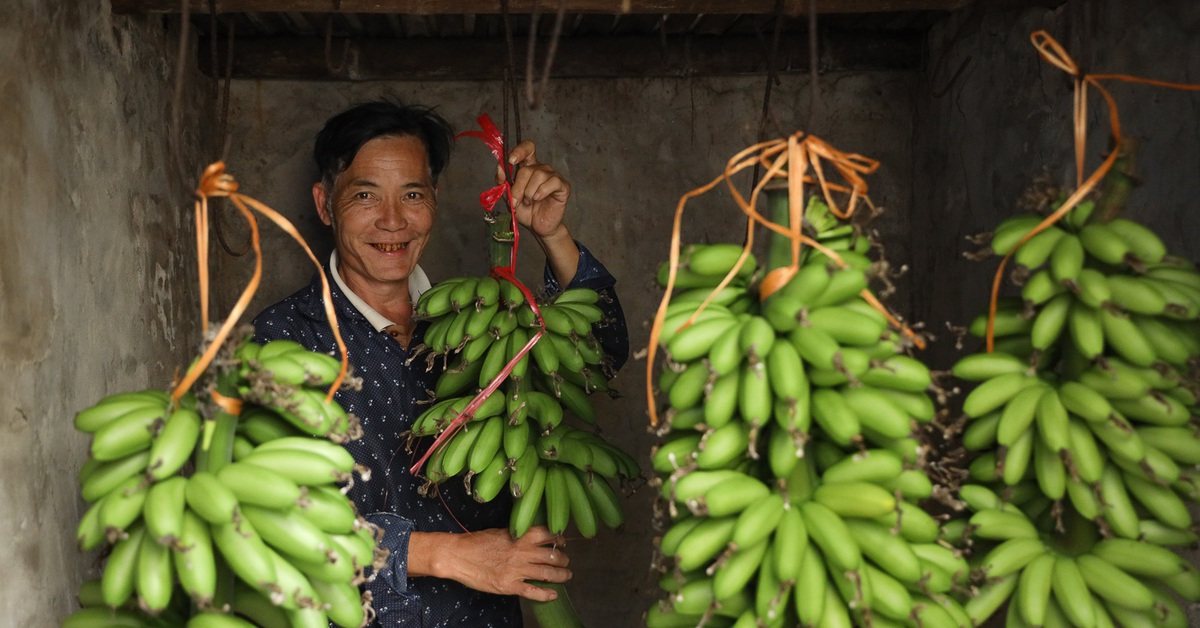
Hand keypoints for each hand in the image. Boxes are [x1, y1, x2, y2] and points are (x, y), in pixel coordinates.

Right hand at [432, 527, 570, 601]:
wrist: (458, 555)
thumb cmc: (476, 542)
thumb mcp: (500, 532)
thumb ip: (518, 535)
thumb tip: (532, 537)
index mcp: (520, 537)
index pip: (547, 535)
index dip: (559, 538)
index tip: (563, 542)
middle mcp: (521, 552)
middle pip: (552, 555)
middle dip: (563, 559)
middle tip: (566, 561)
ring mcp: (516, 570)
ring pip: (547, 573)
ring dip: (561, 575)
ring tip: (566, 576)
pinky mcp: (509, 585)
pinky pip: (533, 591)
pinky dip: (546, 594)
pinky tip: (553, 594)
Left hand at [504, 140, 570, 241]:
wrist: (537, 227)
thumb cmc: (525, 210)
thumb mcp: (509, 196)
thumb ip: (503, 182)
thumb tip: (500, 169)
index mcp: (529, 167)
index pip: (527, 148)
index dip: (519, 151)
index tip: (511, 161)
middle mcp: (541, 169)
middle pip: (527, 169)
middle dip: (518, 187)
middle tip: (516, 201)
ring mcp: (553, 176)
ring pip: (539, 175)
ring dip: (529, 192)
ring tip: (529, 202)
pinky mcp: (563, 186)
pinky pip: (552, 182)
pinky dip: (542, 192)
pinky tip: (538, 199)